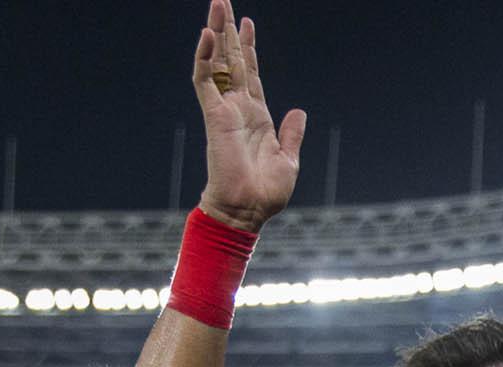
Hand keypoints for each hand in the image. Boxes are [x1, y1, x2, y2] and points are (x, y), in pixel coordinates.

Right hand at [192, 0, 306, 232]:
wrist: (247, 210)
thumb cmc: (266, 192)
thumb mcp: (288, 159)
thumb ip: (292, 133)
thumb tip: (299, 111)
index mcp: (257, 115)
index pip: (251, 72)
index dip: (249, 47)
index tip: (247, 22)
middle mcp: (238, 107)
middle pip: (232, 58)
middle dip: (228, 29)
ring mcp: (225, 108)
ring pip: (217, 61)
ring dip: (215, 32)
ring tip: (215, 4)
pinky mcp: (214, 115)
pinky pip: (205, 80)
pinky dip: (204, 57)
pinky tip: (206, 35)